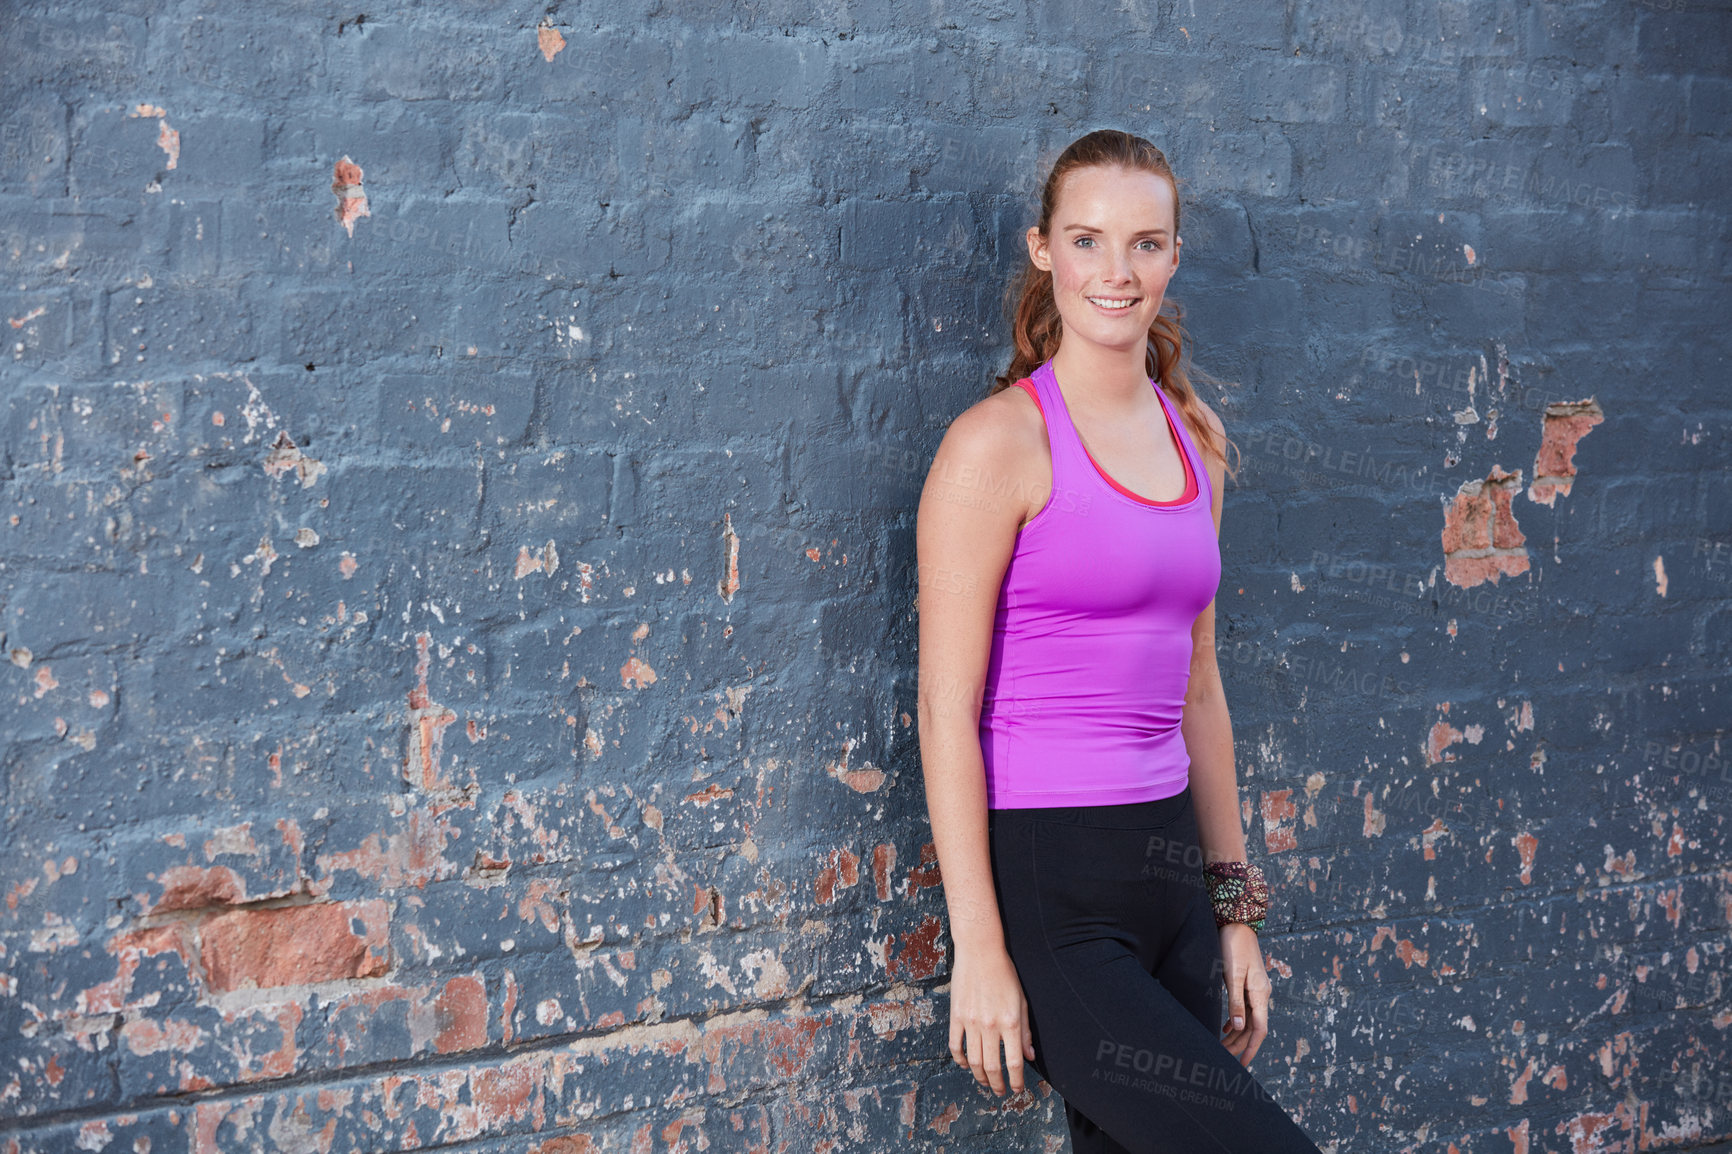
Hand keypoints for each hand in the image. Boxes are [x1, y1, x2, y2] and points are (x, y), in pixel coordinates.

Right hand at [948, 946, 1036, 1095]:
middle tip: (1000, 1091)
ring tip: (985, 1082)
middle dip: (997, 1084)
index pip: (1014, 1062)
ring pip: (973, 1061)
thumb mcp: (1022, 1001)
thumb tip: (1029, 1056)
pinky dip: (960, 1059)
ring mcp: (971, 1022)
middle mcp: (990, 1025)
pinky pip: (955, 1045)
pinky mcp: (956, 1016)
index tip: (1017, 1089)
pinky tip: (966, 1064)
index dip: (1016, 1081)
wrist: (980, 951)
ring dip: (980, 1077)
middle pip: (992, 1066)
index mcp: (1010, 1022)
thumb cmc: (1005, 974)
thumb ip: (1025, 1031)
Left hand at [1217, 922, 1270, 1064]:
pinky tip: (1224, 1028)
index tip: (1242, 1065)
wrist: (1236, 922)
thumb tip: (1237, 1028)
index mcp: (1260, 993)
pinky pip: (1243, 1009)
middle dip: (1239, 1045)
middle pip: (1253, 1028)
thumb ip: (1235, 1002)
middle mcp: (1260, 994)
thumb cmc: (1233, 945)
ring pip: (1247, 1020)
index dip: (1251, 1049)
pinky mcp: (1246, 984)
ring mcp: (1254, 989)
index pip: (1259, 1030)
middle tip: (1223, 1060)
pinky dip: (1234, 1021)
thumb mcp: (1232, 974)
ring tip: (1221, 1048)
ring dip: (1236, 1035)